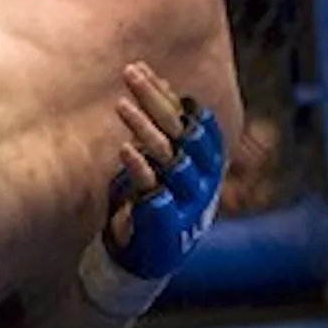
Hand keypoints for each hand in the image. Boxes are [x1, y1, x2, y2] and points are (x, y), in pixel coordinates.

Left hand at [102, 62, 225, 279]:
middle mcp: (201, 177)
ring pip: (169, 154)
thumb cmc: (154, 202)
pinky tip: (123, 147)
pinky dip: (138, 165)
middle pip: (180, 129)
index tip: (143, 68)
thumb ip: (165, 126)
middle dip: (154, 99)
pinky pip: (152, 186)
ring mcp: (185, 198)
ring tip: (121, 103)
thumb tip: (159, 82)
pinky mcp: (165, 218)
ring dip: (144, 126)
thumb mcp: (163, 161)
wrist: (147, 258)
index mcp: (206, 160)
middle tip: (130, 72)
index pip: (191, 118)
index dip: (168, 94)